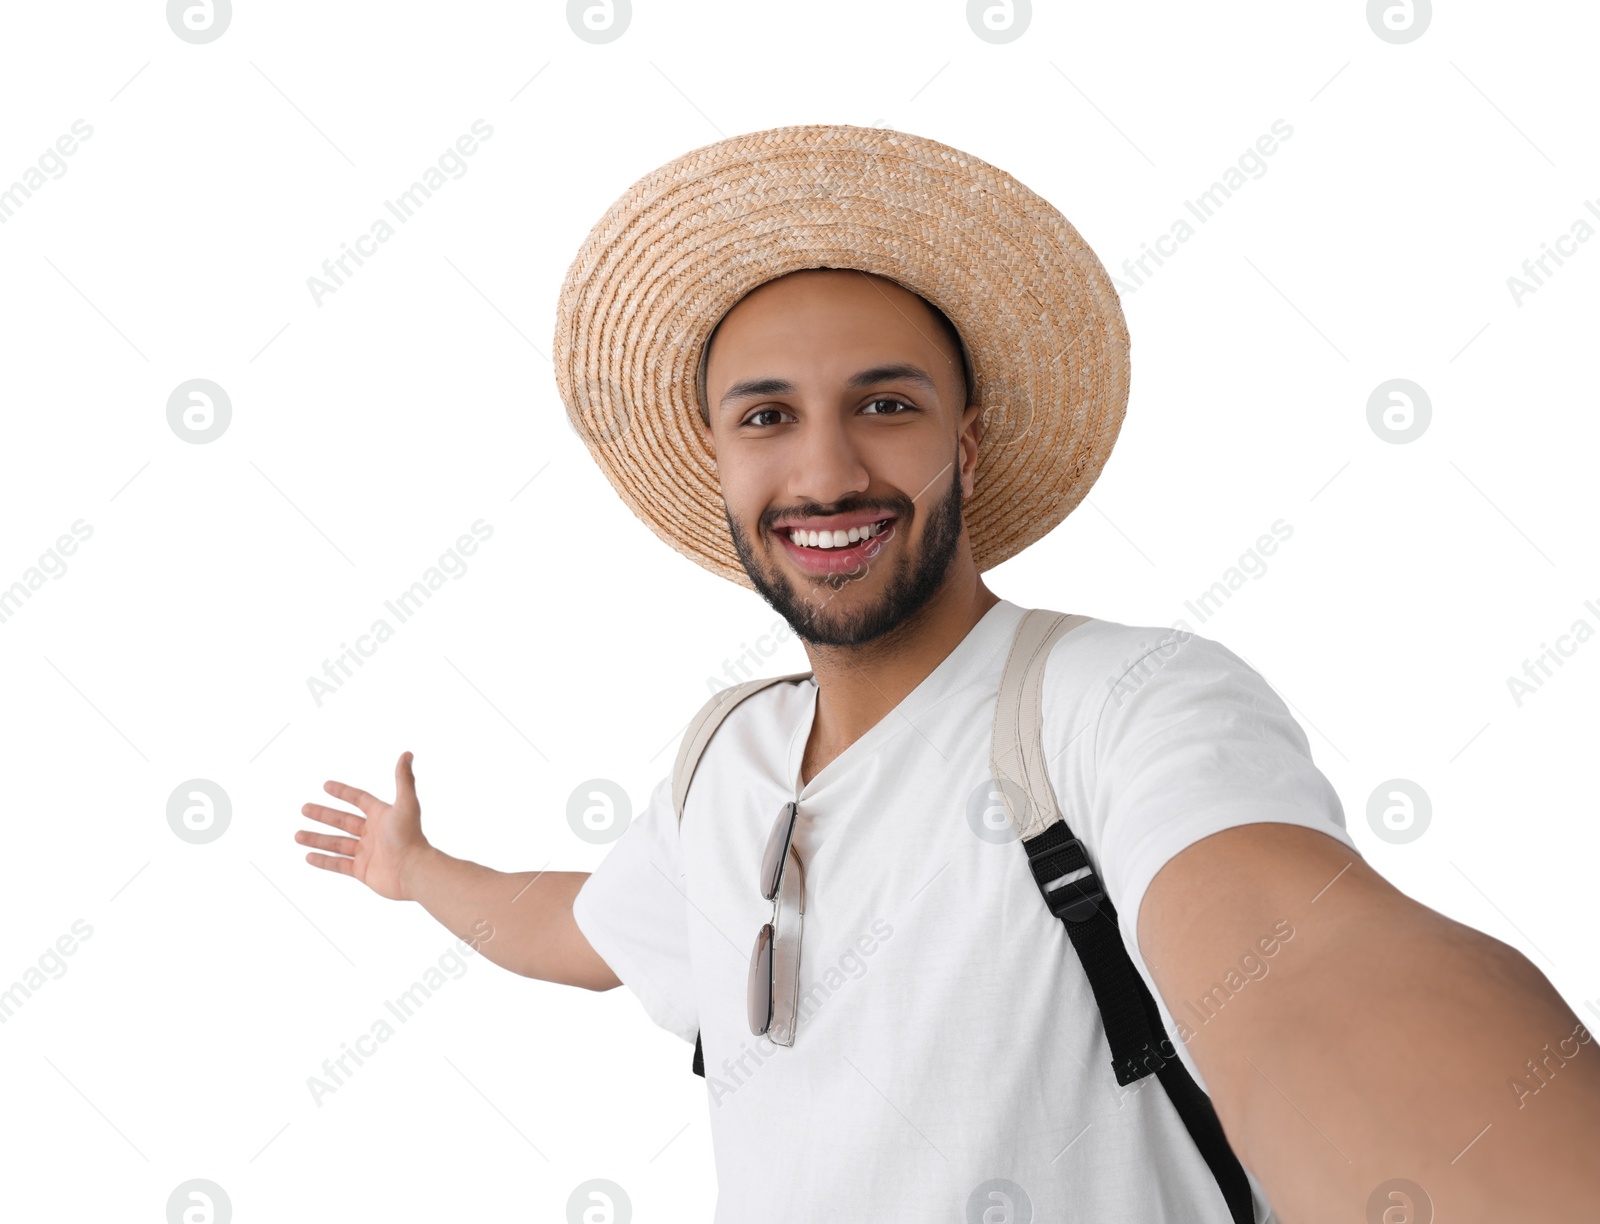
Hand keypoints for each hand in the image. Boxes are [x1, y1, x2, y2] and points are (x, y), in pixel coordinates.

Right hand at [297, 751, 431, 900]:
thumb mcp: (406, 804)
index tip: (325, 785)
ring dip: (317, 839)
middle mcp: (373, 833)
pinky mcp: (363, 871)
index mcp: (382, 815)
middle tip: (304, 808)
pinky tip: (308, 856)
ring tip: (297, 835)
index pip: (359, 799)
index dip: (343, 792)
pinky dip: (323, 861)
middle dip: (323, 815)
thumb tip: (407, 753)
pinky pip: (338, 864)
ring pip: (337, 843)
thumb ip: (404, 779)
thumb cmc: (410, 836)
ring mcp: (367, 852)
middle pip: (343, 821)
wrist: (413, 871)